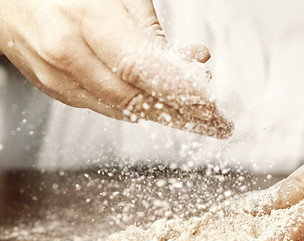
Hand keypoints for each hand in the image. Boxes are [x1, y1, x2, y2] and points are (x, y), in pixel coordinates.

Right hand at [0, 0, 231, 137]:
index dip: (181, 93)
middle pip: (135, 98)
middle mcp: (66, 50)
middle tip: (214, 123)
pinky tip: (157, 105)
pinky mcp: (52, 87)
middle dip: (181, 114)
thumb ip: (151, 31)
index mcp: (86, 17)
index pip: (144, 70)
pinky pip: (102, 107)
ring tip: (195, 117)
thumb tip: (191, 64)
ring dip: (163, 115)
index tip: (212, 108)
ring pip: (121, 109)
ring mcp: (54, 73)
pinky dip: (135, 109)